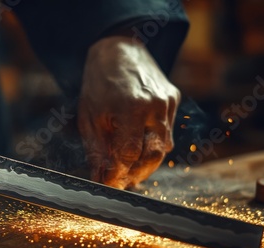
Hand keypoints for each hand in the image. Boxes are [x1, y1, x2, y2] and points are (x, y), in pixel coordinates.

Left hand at [78, 36, 179, 188]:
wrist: (119, 49)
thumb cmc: (99, 83)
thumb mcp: (89, 117)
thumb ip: (96, 150)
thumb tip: (100, 179)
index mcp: (131, 107)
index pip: (129, 153)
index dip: (118, 173)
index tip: (109, 183)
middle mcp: (155, 106)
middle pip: (152, 156)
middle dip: (136, 174)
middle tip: (120, 181)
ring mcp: (168, 102)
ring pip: (163, 147)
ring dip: (146, 163)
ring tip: (128, 169)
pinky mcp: (174, 99)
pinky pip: (167, 132)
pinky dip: (153, 145)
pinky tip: (139, 146)